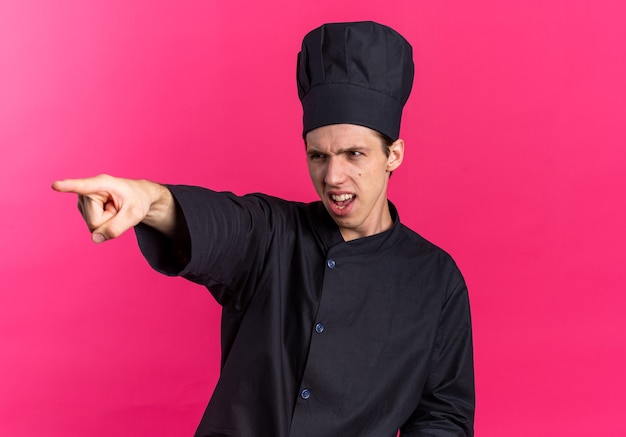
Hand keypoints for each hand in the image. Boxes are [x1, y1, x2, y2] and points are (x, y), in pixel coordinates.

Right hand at [52, 174, 174, 242]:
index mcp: (103, 183)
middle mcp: (88, 190)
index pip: (83, 186)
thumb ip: (116, 228)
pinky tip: (108, 212)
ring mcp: (83, 200)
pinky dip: (104, 224)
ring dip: (107, 222)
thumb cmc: (137, 201)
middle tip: (118, 210)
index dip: (68, 186)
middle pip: (94, 221)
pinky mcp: (83, 209)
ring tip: (115, 209)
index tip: (55, 185)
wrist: (138, 196)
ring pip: (93, 225)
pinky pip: (93, 226)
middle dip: (109, 221)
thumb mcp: (134, 215)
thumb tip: (95, 239)